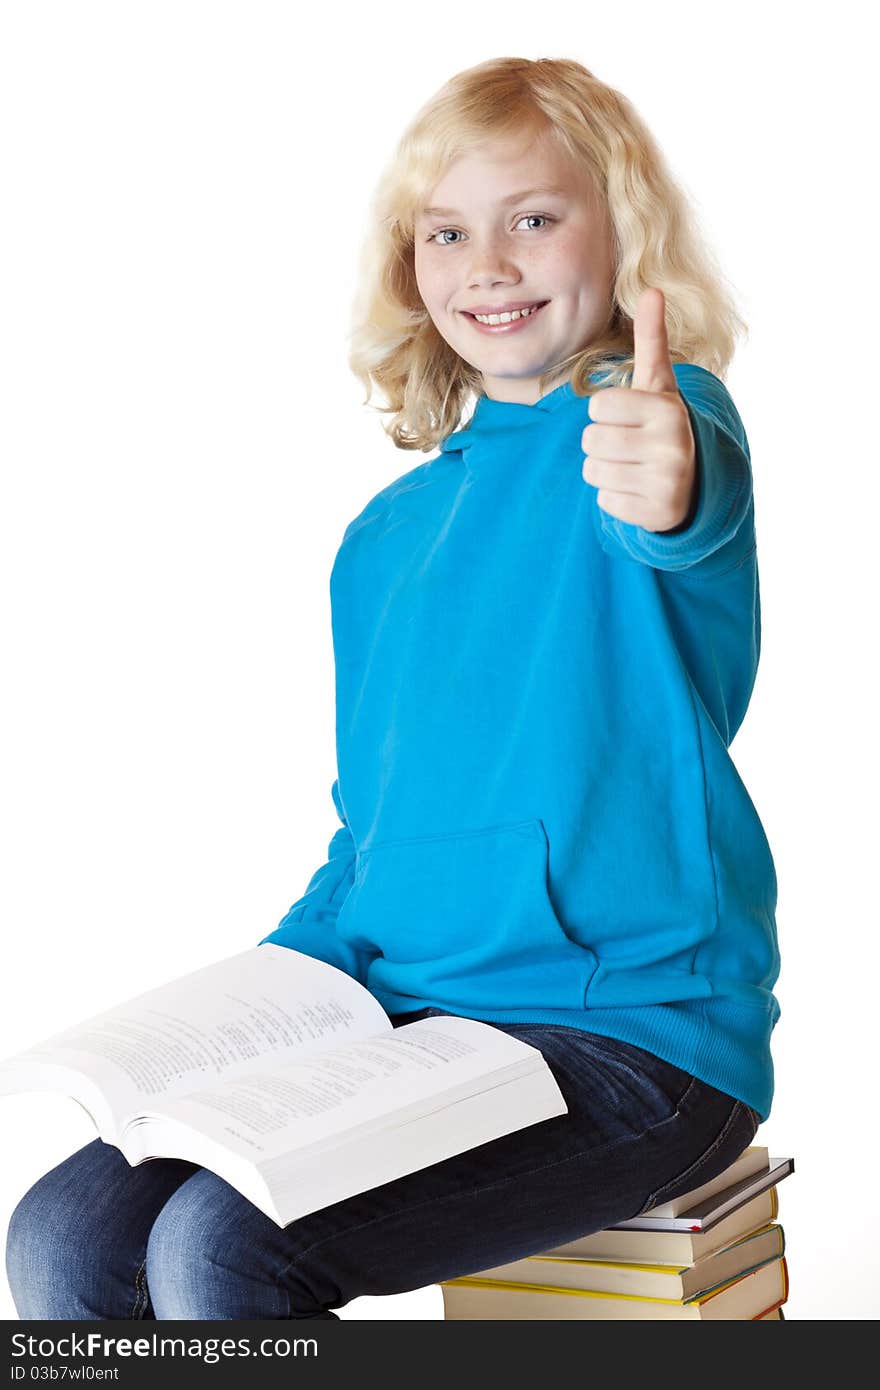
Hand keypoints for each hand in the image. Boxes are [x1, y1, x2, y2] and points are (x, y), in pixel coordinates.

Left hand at [581, 288, 696, 531]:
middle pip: (590, 440)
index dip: (606, 413)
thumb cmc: (660, 425)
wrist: (693, 481)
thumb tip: (653, 289)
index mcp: (668, 409)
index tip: (629, 418)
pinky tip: (638, 490)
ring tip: (633, 466)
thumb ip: (652, 340)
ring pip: (593, 471)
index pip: (598, 407)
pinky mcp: (657, 513)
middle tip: (630, 446)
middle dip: (602, 443)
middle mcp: (672, 445)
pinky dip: (615, 497)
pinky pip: (605, 501)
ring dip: (605, 470)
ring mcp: (667, 482)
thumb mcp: (659, 385)